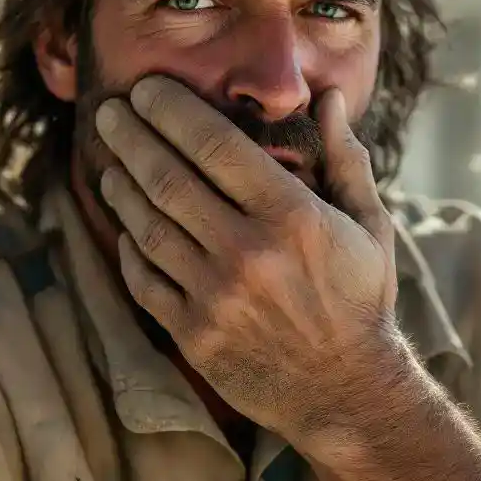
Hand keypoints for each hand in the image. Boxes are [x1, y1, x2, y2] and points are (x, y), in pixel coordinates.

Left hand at [94, 75, 398, 437]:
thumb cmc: (359, 298)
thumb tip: (327, 97)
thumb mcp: (370, 225)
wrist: (345, 392)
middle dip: (132, 136)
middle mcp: (249, 253)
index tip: (148, 88)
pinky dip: (129, 246)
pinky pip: (144, 279)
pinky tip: (126, 222)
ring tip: (110, 160)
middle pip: (169, 179)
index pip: (217, 146)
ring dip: (122, 185)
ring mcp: (216, 297)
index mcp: (293, 218)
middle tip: (110, 110)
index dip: (173, 110)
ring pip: (149, 226)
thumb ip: (346, 158)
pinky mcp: (193, 334)